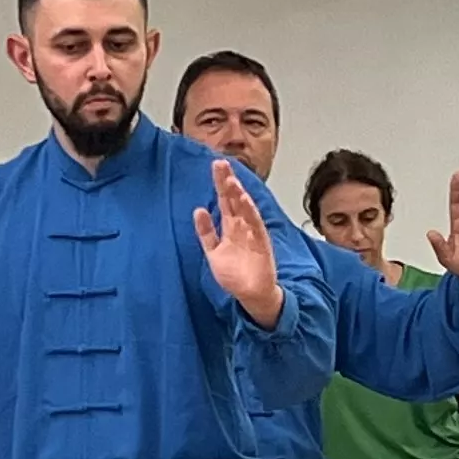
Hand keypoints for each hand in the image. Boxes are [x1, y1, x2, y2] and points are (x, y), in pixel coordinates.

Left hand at [193, 160, 284, 326]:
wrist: (251, 294)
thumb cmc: (234, 274)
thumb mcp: (213, 252)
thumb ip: (206, 232)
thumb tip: (198, 210)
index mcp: (230, 227)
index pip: (225, 201)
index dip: (220, 184)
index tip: (215, 167)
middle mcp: (241, 226)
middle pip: (234, 200)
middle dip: (227, 182)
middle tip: (220, 164)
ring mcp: (252, 233)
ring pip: (244, 210)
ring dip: (238, 195)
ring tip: (230, 180)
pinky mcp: (260, 243)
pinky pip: (255, 225)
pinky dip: (249, 213)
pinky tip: (244, 200)